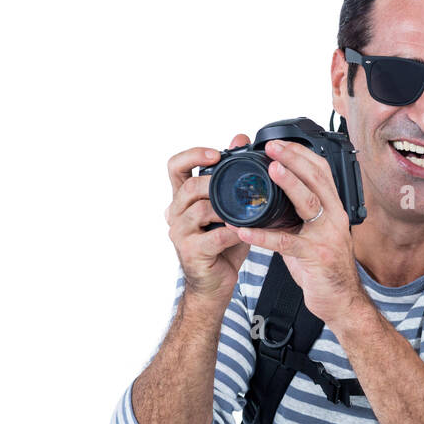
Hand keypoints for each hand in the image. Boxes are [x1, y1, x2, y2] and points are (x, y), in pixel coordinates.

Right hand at [166, 134, 251, 304]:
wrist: (215, 284)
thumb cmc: (222, 245)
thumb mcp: (228, 208)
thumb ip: (232, 177)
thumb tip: (241, 139)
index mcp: (182, 199)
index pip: (175, 167)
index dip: (193, 155)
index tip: (215, 152)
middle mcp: (176, 213)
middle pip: (189, 187)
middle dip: (215, 181)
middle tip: (239, 182)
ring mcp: (180, 233)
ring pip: (201, 210)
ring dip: (228, 208)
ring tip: (248, 208)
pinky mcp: (192, 252)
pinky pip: (215, 236)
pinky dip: (234, 232)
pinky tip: (247, 230)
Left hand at [232, 139, 364, 327]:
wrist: (341, 301)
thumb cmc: (325, 269)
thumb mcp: (313, 234)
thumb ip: (296, 215)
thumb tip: (270, 198)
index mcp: (334, 209)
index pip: (322, 172)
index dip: (302, 154)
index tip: (279, 143)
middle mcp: (334, 218)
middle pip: (317, 179)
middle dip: (293, 159)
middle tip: (270, 148)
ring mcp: (327, 237)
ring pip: (308, 203)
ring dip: (288, 184)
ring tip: (268, 171)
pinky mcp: (315, 257)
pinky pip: (286, 243)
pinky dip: (262, 235)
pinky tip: (244, 230)